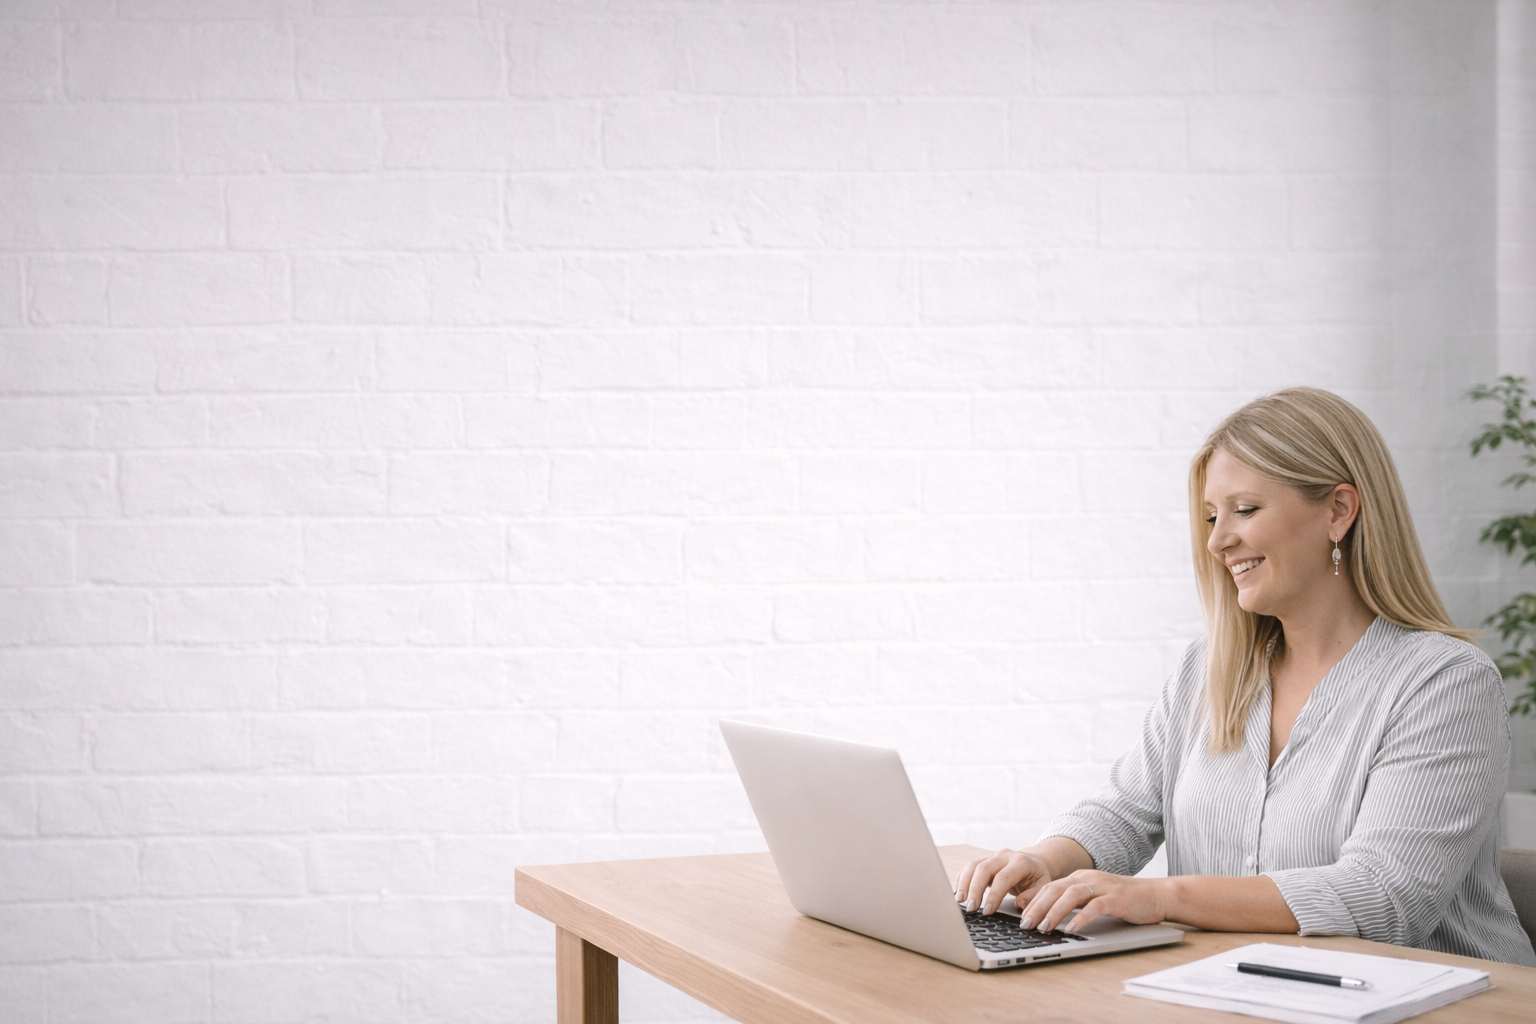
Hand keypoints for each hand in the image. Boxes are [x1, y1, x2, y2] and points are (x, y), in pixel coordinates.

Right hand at [953, 848, 1053, 915]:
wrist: (1035, 862)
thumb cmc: (1038, 877)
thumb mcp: (1042, 887)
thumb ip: (1033, 897)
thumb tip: (1020, 904)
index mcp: (1021, 862)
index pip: (1003, 877)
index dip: (993, 895)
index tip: (987, 911)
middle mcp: (1005, 855)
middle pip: (983, 869)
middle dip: (975, 889)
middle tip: (971, 908)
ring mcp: (993, 856)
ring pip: (973, 866)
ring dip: (964, 884)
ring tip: (960, 901)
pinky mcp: (984, 860)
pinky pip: (969, 867)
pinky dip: (962, 879)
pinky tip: (959, 892)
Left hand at [1018, 869, 1169, 932]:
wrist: (1156, 895)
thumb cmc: (1123, 900)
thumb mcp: (1094, 898)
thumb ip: (1074, 903)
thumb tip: (1049, 917)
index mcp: (1079, 878)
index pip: (1049, 887)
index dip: (1033, 902)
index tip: (1021, 917)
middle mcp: (1088, 879)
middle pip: (1055, 889)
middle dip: (1037, 907)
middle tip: (1025, 924)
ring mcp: (1102, 887)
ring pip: (1071, 895)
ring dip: (1054, 912)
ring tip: (1044, 927)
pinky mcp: (1116, 898)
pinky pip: (1094, 906)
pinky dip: (1081, 918)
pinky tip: (1071, 929)